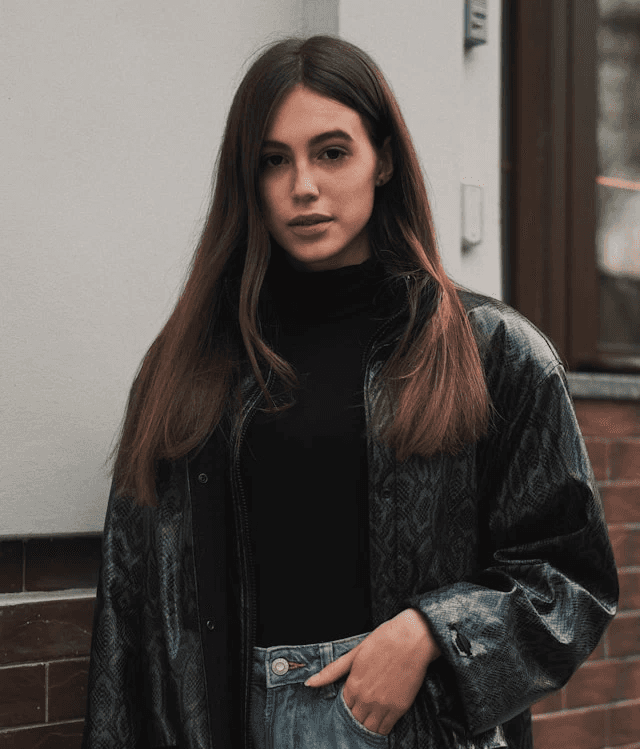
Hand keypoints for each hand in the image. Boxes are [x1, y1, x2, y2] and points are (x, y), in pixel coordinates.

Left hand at [304, 608, 440, 735]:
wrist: (411, 638)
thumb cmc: (383, 640)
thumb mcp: (354, 653)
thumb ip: (332, 671)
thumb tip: (309, 683)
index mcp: (353, 685)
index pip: (342, 709)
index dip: (345, 707)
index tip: (349, 704)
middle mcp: (366, 699)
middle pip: (355, 720)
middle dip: (354, 718)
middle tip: (358, 713)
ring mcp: (383, 705)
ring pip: (369, 728)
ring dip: (367, 726)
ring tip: (368, 717)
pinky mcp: (399, 708)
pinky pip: (386, 729)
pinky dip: (381, 728)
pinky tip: (380, 721)